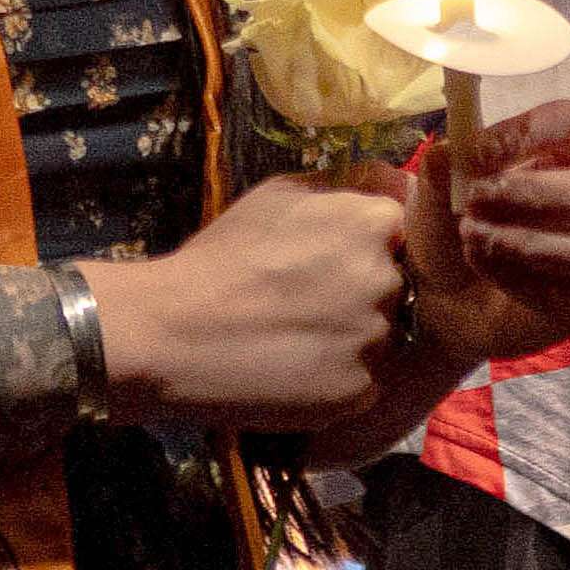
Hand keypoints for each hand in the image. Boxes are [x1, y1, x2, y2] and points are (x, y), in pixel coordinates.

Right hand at [96, 179, 422, 435]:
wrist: (166, 333)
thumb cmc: (220, 257)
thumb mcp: (280, 194)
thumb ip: (350, 182)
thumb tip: (403, 179)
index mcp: (372, 224)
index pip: (401, 232)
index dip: (365, 246)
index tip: (328, 259)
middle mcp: (386, 280)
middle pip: (395, 286)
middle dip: (360, 291)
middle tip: (304, 301)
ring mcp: (374, 340)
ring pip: (379, 335)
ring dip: (349, 336)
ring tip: (292, 336)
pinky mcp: (358, 390)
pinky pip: (362, 380)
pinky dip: (335, 377)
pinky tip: (292, 368)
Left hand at [386, 101, 569, 373]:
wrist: (448, 292)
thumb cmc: (463, 221)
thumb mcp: (442, 189)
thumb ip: (446, 165)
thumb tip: (450, 150)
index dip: (531, 133)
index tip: (480, 149)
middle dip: (536, 193)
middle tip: (478, 196)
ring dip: (524, 241)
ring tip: (471, 234)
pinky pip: (567, 290)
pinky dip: (517, 275)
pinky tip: (481, 262)